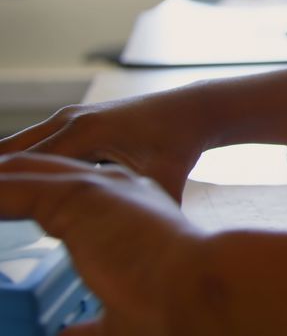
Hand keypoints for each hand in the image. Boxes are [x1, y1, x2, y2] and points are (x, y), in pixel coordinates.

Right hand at [0, 93, 211, 200]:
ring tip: (0, 203)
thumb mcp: (161, 180)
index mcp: (85, 134)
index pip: (25, 165)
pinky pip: (31, 145)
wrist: (189, 112)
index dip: (4, 189)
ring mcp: (67, 118)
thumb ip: (142, 209)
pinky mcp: (70, 122)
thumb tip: (141, 251)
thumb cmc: (177, 145)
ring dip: (4, 174)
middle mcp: (69, 121)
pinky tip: (10, 192)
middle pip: (9, 154)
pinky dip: (16, 166)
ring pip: (16, 147)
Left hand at [0, 154, 208, 334]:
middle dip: (0, 187)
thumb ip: (88, 323)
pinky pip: (10, 186)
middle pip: (35, 177)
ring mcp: (97, 183)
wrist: (200, 288)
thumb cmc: (172, 303)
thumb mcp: (121, 310)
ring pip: (18, 175)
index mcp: (128, 208)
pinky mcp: (80, 190)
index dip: (21, 203)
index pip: (60, 197)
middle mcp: (114, 186)